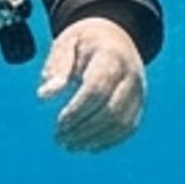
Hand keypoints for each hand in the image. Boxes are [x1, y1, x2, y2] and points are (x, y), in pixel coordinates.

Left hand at [36, 16, 147, 153]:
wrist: (114, 37)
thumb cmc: (84, 42)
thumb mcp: (66, 44)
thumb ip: (57, 68)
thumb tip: (44, 95)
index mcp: (111, 56)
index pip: (97, 89)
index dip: (77, 110)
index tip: (58, 123)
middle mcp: (130, 74)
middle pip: (111, 110)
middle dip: (84, 129)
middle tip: (59, 139)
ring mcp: (139, 91)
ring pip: (122, 123)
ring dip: (94, 139)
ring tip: (69, 145)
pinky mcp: (139, 104)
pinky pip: (128, 128)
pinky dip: (108, 141)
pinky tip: (87, 146)